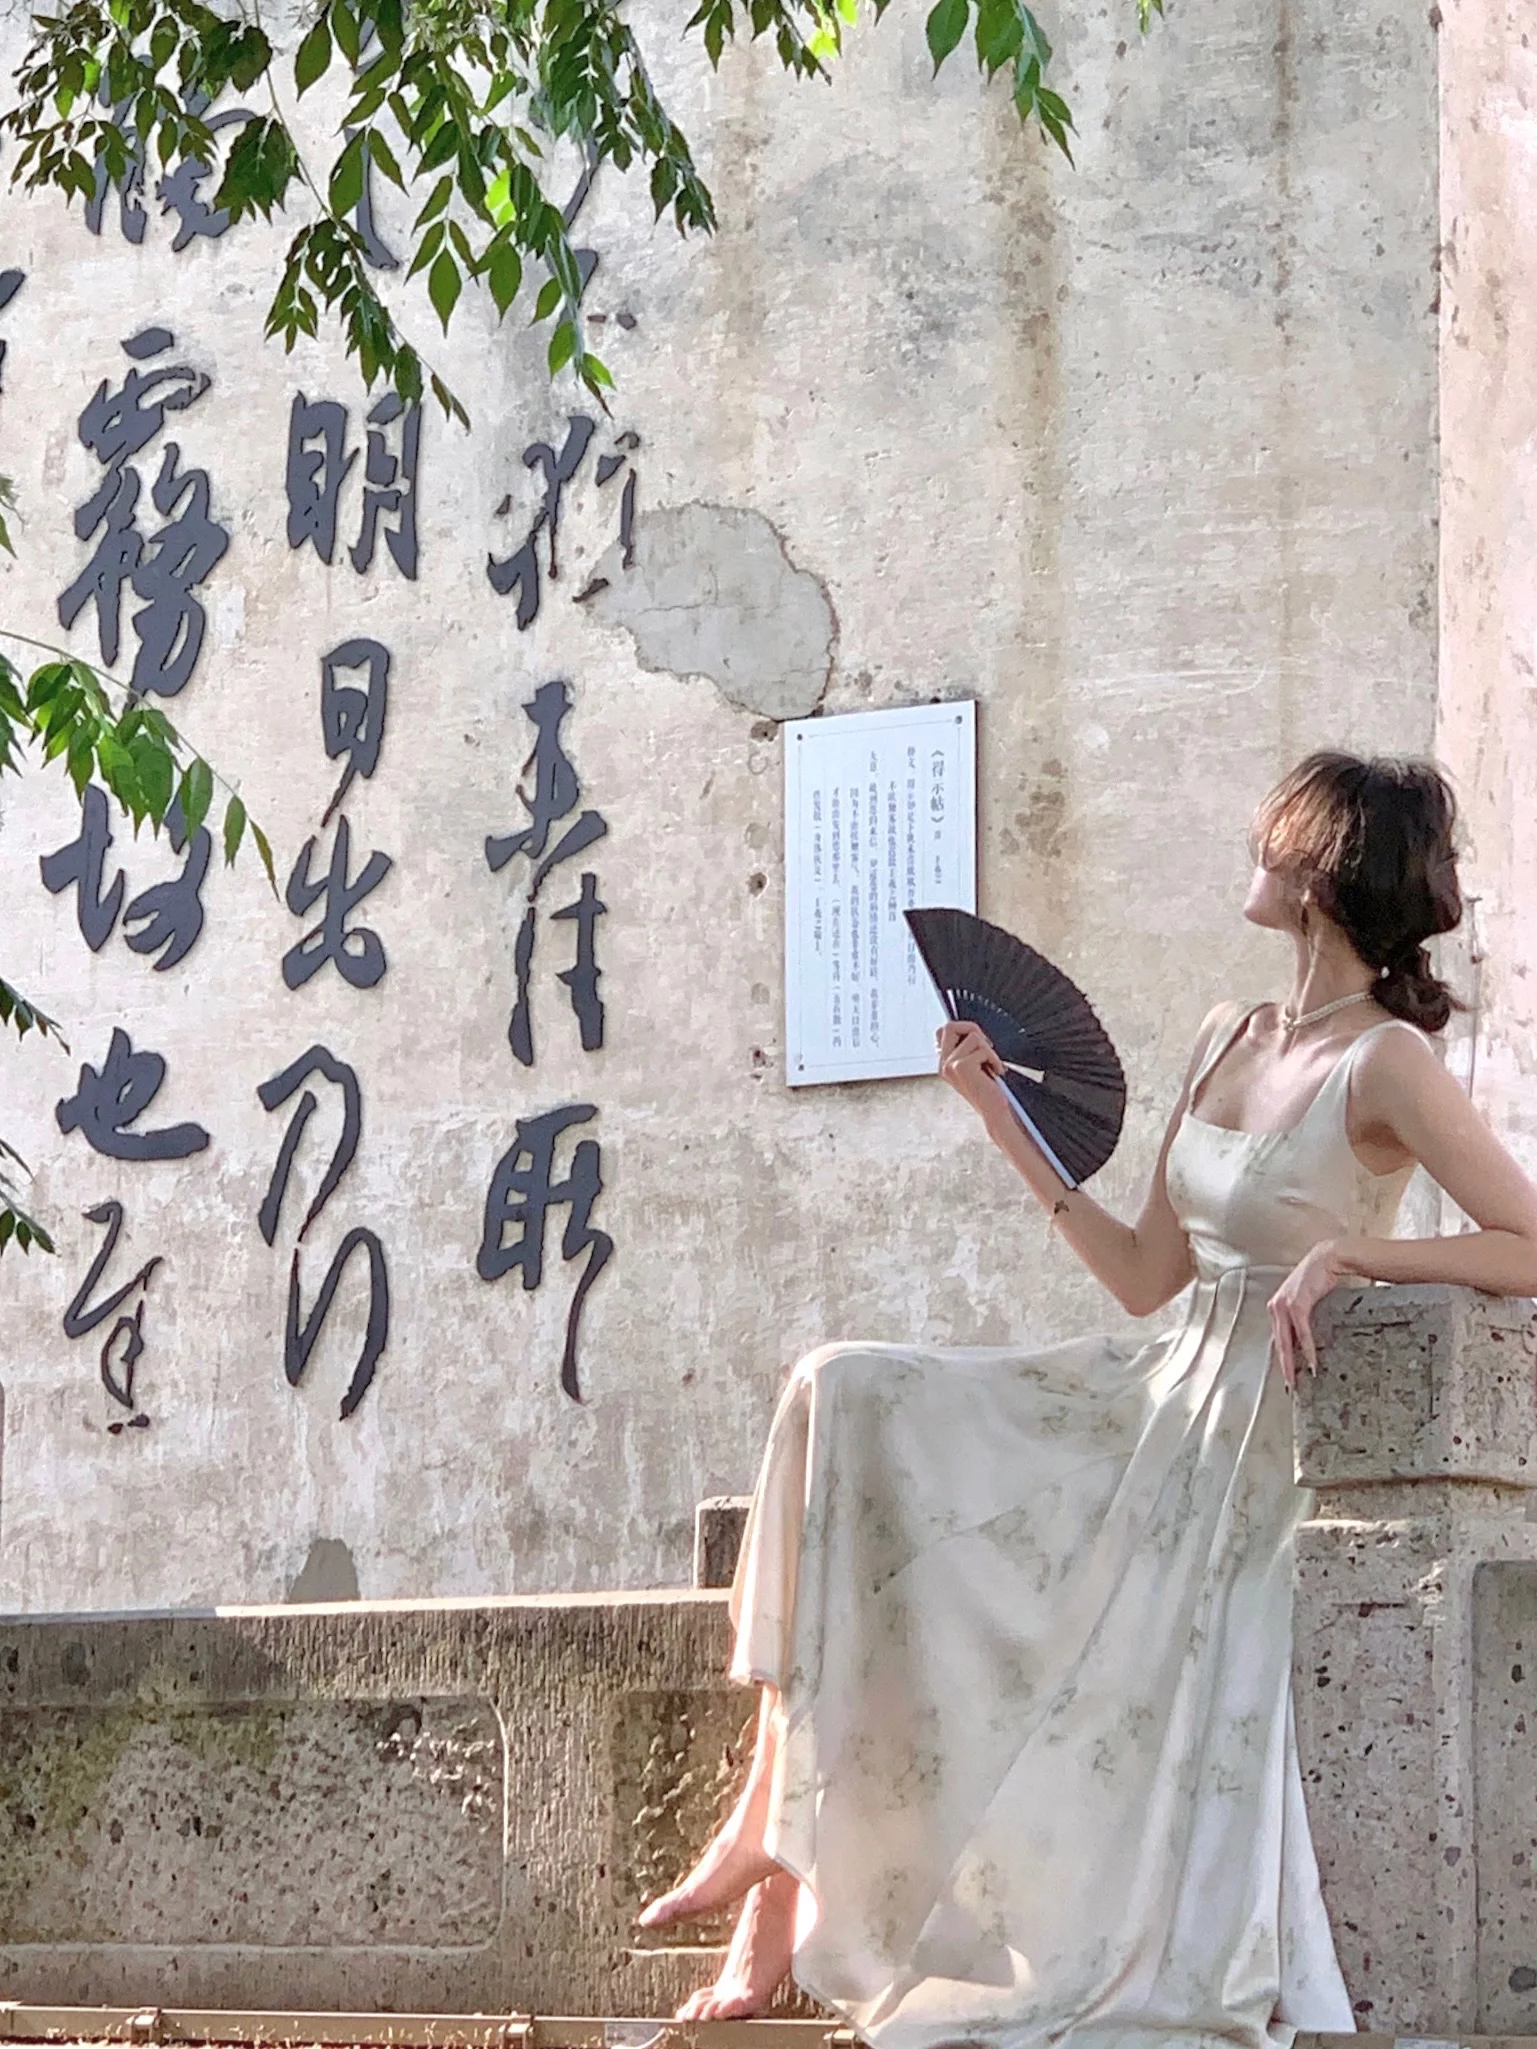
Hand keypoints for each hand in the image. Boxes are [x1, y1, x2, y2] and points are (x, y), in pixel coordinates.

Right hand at [936, 1020, 1003, 1116]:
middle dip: (974, 1030)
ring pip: (973, 1037)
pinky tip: (996, 1072)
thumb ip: (967, 1050)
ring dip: (989, 1050)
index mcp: (944, 1063)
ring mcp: (950, 1065)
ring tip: (992, 1066)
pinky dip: (995, 1059)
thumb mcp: (974, 1067)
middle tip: (987, 1046)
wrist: (994, 1112)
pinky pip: (983, 1049)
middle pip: (951, 1026)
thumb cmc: (989, 1092)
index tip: (980, 1043)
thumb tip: (972, 1030)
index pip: (944, 1031)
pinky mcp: (961, 1066)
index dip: (964, 1029)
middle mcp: (944, 1064)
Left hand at [1268, 1240, 1343, 1391]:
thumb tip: (1307, 1339)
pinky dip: (1306, 1349)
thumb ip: (1303, 1318)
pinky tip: (1311, 1362)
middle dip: (1284, 1367)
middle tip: (1290, 1386)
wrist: (1328, 1258)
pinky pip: (1301, 1333)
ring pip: (1286, 1342)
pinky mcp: (1296, 1305)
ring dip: (1292, 1363)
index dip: (1282, 1358)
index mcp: (1276, 1307)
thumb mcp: (1307, 1301)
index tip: (1288, 1375)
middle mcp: (1275, 1307)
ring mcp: (1283, 1306)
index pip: (1278, 1338)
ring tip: (1298, 1380)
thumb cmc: (1319, 1278)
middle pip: (1278, 1344)